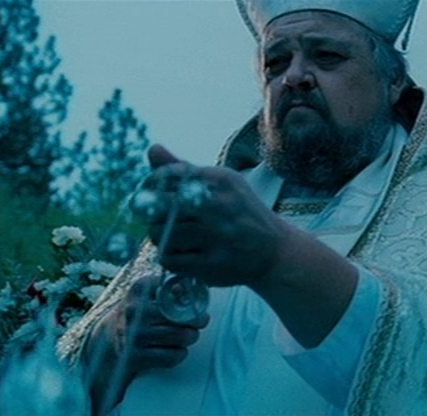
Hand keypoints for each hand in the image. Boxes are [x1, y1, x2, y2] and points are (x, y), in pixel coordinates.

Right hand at [87, 273, 208, 413]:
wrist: (109, 339)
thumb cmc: (140, 313)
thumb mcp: (150, 292)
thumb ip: (171, 285)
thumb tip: (193, 286)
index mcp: (140, 289)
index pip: (177, 290)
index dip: (192, 298)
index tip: (195, 303)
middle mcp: (134, 310)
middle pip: (184, 315)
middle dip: (197, 320)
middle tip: (200, 322)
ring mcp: (133, 334)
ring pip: (182, 336)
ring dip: (191, 337)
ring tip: (188, 335)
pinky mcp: (134, 357)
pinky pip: (172, 356)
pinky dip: (180, 354)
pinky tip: (175, 349)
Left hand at [142, 144, 290, 285]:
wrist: (275, 251)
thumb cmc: (242, 213)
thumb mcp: (222, 185)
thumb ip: (185, 169)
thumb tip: (153, 149)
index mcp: (222, 180)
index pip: (167, 176)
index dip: (151, 186)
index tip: (154, 195)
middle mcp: (221, 205)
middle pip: (158, 205)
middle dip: (153, 213)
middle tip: (161, 219)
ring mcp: (217, 236)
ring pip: (160, 233)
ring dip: (160, 237)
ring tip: (175, 237)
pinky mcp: (213, 263)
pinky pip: (170, 258)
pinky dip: (171, 257)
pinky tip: (185, 254)